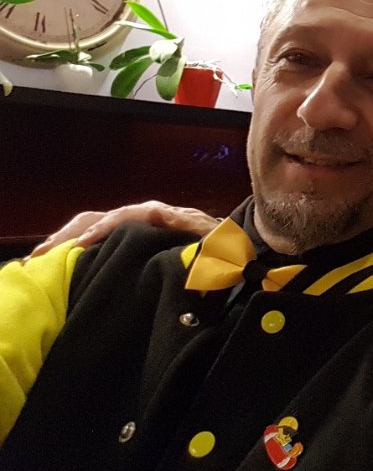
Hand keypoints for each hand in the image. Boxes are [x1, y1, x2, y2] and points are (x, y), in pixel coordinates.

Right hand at [30, 201, 219, 257]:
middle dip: (76, 233)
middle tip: (50, 252)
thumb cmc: (220, 242)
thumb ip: (187, 224)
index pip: (123, 217)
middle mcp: (144, 215)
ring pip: (97, 224)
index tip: (82, 244)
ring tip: (44, 255)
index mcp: (159, 214)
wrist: (229, 243)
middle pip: (102, 218)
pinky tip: (63, 257)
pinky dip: (80, 242)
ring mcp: (138, 224)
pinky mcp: (135, 235)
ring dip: (71, 237)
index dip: (102, 230)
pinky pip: (102, 235)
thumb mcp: (211, 235)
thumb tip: (156, 212)